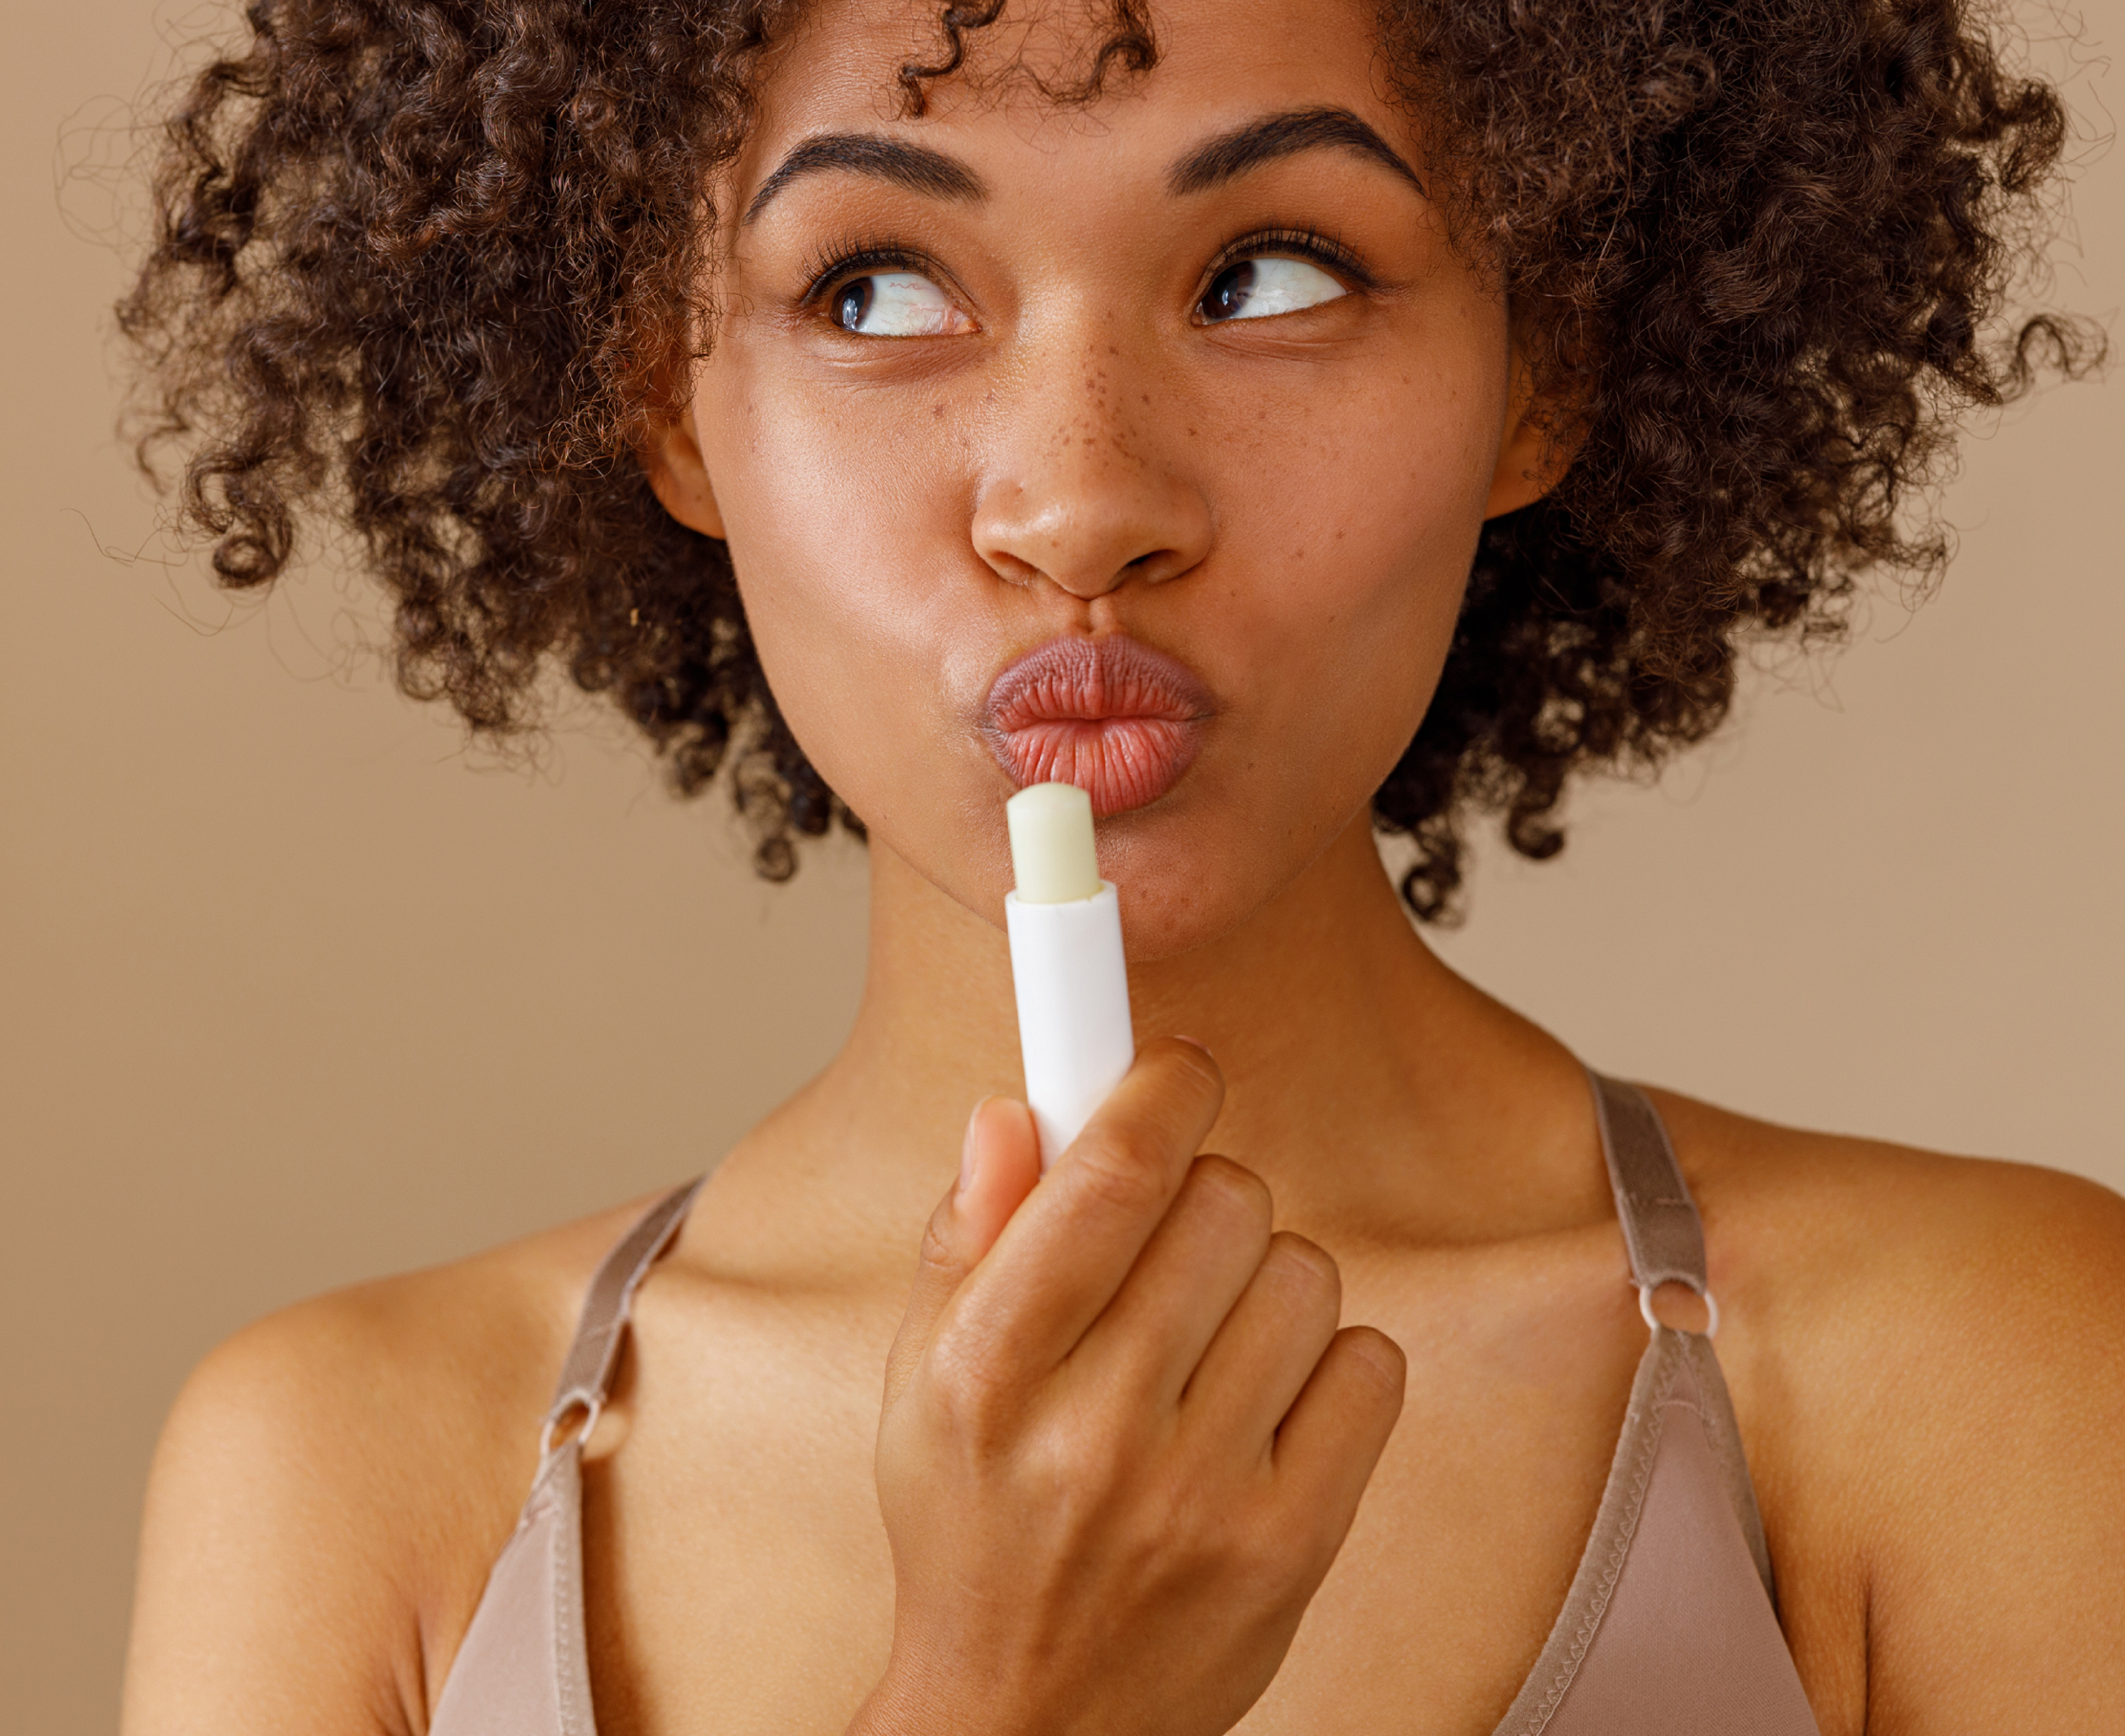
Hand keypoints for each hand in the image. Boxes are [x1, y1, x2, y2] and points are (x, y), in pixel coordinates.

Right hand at [853, 1038, 1406, 1735]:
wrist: (1030, 1724)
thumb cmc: (972, 1530)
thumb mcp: (920, 1381)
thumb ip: (966, 1234)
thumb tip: (1016, 1109)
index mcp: (986, 1371)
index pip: (1112, 1173)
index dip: (1161, 1086)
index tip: (1176, 1068)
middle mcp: (1094, 1431)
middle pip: (1225, 1201)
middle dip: (1206, 1193)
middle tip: (1173, 1244)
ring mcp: (1202, 1495)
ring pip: (1306, 1272)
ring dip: (1266, 1279)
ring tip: (1211, 1342)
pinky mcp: (1292, 1545)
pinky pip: (1371, 1365)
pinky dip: (1330, 1363)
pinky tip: (1266, 1403)